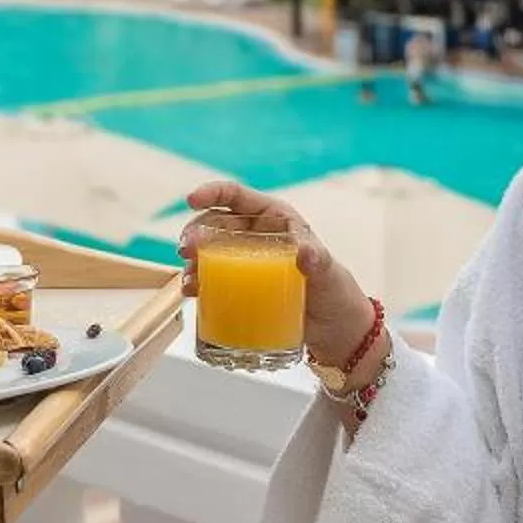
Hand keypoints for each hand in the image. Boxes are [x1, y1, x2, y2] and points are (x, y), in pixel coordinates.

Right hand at [177, 180, 378, 366]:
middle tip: (187, 248)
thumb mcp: (329, 273)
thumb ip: (318, 261)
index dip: (211, 192)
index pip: (238, 196)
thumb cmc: (336, 292)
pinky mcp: (241, 287)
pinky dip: (198, 282)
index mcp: (275, 219)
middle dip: (196, 231)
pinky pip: (213, 279)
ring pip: (209, 251)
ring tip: (190, 276)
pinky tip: (192, 290)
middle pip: (216, 224)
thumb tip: (304, 253)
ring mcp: (246, 262)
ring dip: (193, 260)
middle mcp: (256, 236)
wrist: (336, 330)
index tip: (191, 200)